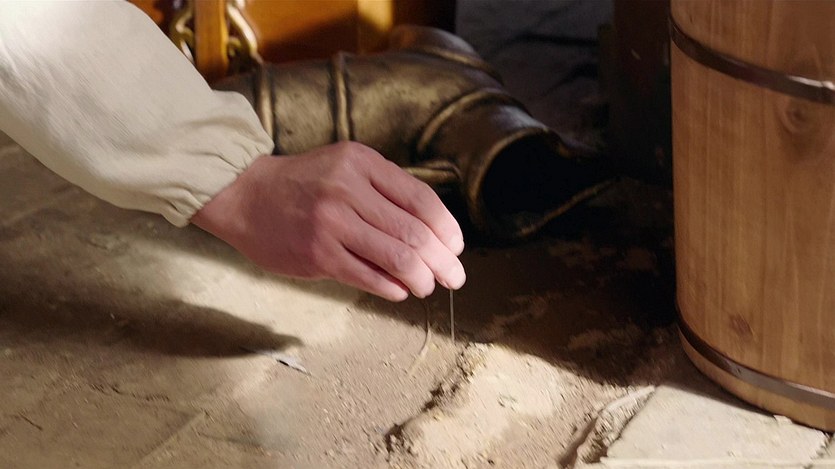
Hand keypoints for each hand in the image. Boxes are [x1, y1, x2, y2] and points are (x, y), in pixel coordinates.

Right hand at [191, 141, 465, 300]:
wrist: (246, 195)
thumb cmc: (305, 184)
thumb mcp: (347, 167)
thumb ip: (386, 190)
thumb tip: (434, 233)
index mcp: (362, 163)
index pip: (422, 200)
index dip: (447, 229)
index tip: (456, 247)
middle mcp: (348, 190)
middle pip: (415, 233)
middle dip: (443, 262)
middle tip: (455, 277)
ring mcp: (331, 224)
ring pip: (397, 258)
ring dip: (422, 279)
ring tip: (427, 287)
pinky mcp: (317, 255)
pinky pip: (368, 277)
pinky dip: (392, 287)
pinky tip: (400, 290)